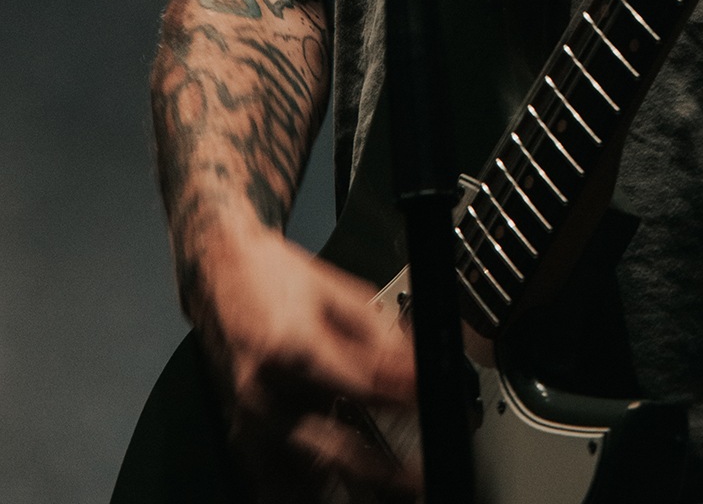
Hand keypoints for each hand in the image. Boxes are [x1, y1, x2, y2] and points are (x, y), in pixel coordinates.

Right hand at [193, 225, 419, 500]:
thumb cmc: (271, 275)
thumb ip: (378, 331)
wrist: (219, 272)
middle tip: (417, 473)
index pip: (363, 386)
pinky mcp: (240, 434)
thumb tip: (413, 365)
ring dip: (342, 487)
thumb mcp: (335, 288)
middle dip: (381, 469)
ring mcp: (248, 420)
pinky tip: (337, 487)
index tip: (432, 402)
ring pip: (298, 483)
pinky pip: (273, 481)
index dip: (405, 398)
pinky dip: (307, 489)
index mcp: (290, 348)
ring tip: (385, 487)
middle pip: (333, 449)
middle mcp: (264, 392)